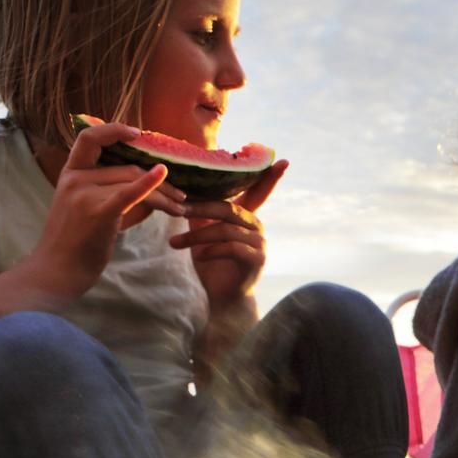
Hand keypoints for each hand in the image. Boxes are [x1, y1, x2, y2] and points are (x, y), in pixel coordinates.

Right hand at [22, 120, 190, 299]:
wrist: (57, 271)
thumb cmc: (77, 244)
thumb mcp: (89, 209)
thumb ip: (116, 193)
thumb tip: (156, 184)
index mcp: (70, 174)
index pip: (88, 138)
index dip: (113, 130)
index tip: (137, 132)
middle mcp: (75, 179)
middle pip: (128, 169)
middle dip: (160, 182)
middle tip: (181, 196)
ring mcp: (84, 194)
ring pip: (135, 182)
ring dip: (164, 196)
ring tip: (181, 208)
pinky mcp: (97, 212)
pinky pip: (128, 192)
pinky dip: (148, 183)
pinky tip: (163, 175)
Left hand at [172, 160, 285, 304]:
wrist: (224, 298)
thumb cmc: (214, 264)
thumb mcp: (204, 234)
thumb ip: (200, 214)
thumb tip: (181, 193)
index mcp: (247, 217)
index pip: (259, 192)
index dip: (269, 177)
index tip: (283, 159)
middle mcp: (256, 227)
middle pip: (228, 208)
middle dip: (200, 207)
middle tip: (176, 210)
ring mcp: (259, 243)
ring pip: (225, 229)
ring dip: (197, 235)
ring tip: (174, 243)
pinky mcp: (256, 260)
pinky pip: (231, 248)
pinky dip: (210, 250)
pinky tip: (197, 256)